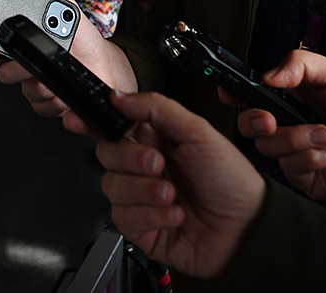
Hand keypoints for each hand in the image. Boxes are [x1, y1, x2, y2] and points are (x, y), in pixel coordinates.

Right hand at [0, 0, 137, 117]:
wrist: (106, 67)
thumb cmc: (85, 42)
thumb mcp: (71, 12)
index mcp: (27, 42)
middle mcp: (26, 64)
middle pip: (6, 74)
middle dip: (20, 71)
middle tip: (31, 65)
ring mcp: (35, 85)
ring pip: (26, 92)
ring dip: (44, 85)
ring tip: (58, 73)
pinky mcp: (48, 103)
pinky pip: (41, 107)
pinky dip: (55, 100)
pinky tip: (64, 89)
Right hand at [95, 92, 264, 279]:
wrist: (247, 228)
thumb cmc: (231, 179)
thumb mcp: (197, 131)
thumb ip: (156, 108)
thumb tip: (119, 97)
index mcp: (154, 138)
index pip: (112, 125)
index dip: (90, 121)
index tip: (78, 121)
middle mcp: (143, 166)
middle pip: (106, 154)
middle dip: (132, 159)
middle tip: (159, 163)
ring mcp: (140, 197)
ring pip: (111, 186)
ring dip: (145, 191)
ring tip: (173, 194)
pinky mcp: (140, 227)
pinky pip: (123, 217)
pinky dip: (150, 215)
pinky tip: (174, 214)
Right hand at [232, 50, 325, 211]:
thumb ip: (301, 65)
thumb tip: (266, 75)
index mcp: (294, 95)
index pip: (253, 91)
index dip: (235, 91)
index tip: (229, 92)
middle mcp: (290, 123)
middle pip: (249, 122)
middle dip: (256, 120)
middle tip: (272, 120)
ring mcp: (295, 151)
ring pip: (267, 146)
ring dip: (297, 140)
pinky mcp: (304, 176)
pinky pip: (289, 168)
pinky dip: (311, 160)